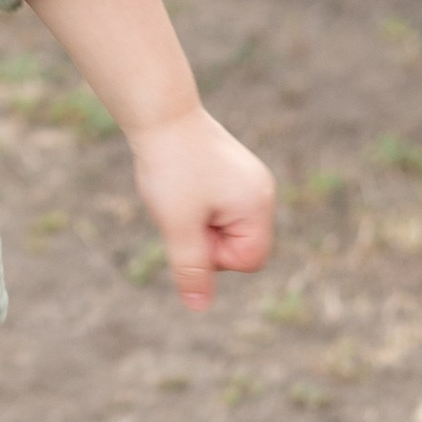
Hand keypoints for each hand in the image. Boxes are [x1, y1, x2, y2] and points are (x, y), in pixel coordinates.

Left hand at [128, 103, 277, 308]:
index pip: (249, 261)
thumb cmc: (171, 169)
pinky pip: (217, 208)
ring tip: (179, 194)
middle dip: (206, 238)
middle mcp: (261, 192)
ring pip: (224, 227)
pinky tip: (181, 183)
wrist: (160, 114)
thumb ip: (191, 269)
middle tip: (181, 209)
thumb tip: (199, 308)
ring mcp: (248, 180)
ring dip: (198, 222)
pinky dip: (196, 206)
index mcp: (258, 205)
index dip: (215, 256)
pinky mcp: (231, 172)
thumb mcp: (178, 226)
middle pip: (238, 245)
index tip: (191, 229)